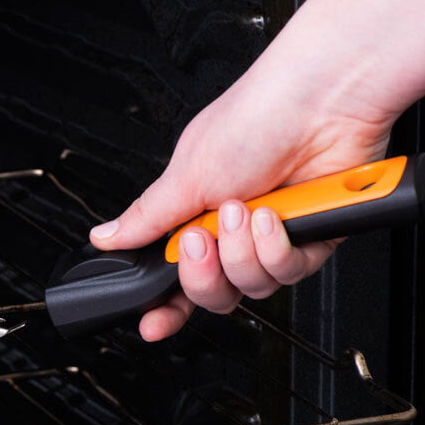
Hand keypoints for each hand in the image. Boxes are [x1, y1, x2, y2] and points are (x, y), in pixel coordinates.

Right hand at [89, 67, 393, 341]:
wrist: (319, 102)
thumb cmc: (256, 118)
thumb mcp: (186, 175)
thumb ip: (146, 219)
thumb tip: (105, 236)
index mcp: (196, 215)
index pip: (174, 277)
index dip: (164, 306)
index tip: (152, 322)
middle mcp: (234, 231)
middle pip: (212, 293)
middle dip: (203, 274)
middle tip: (199, 241)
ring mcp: (273, 237)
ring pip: (251, 286)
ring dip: (243, 251)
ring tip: (244, 211)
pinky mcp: (314, 240)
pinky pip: (288, 272)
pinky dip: (277, 246)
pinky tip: (275, 217)